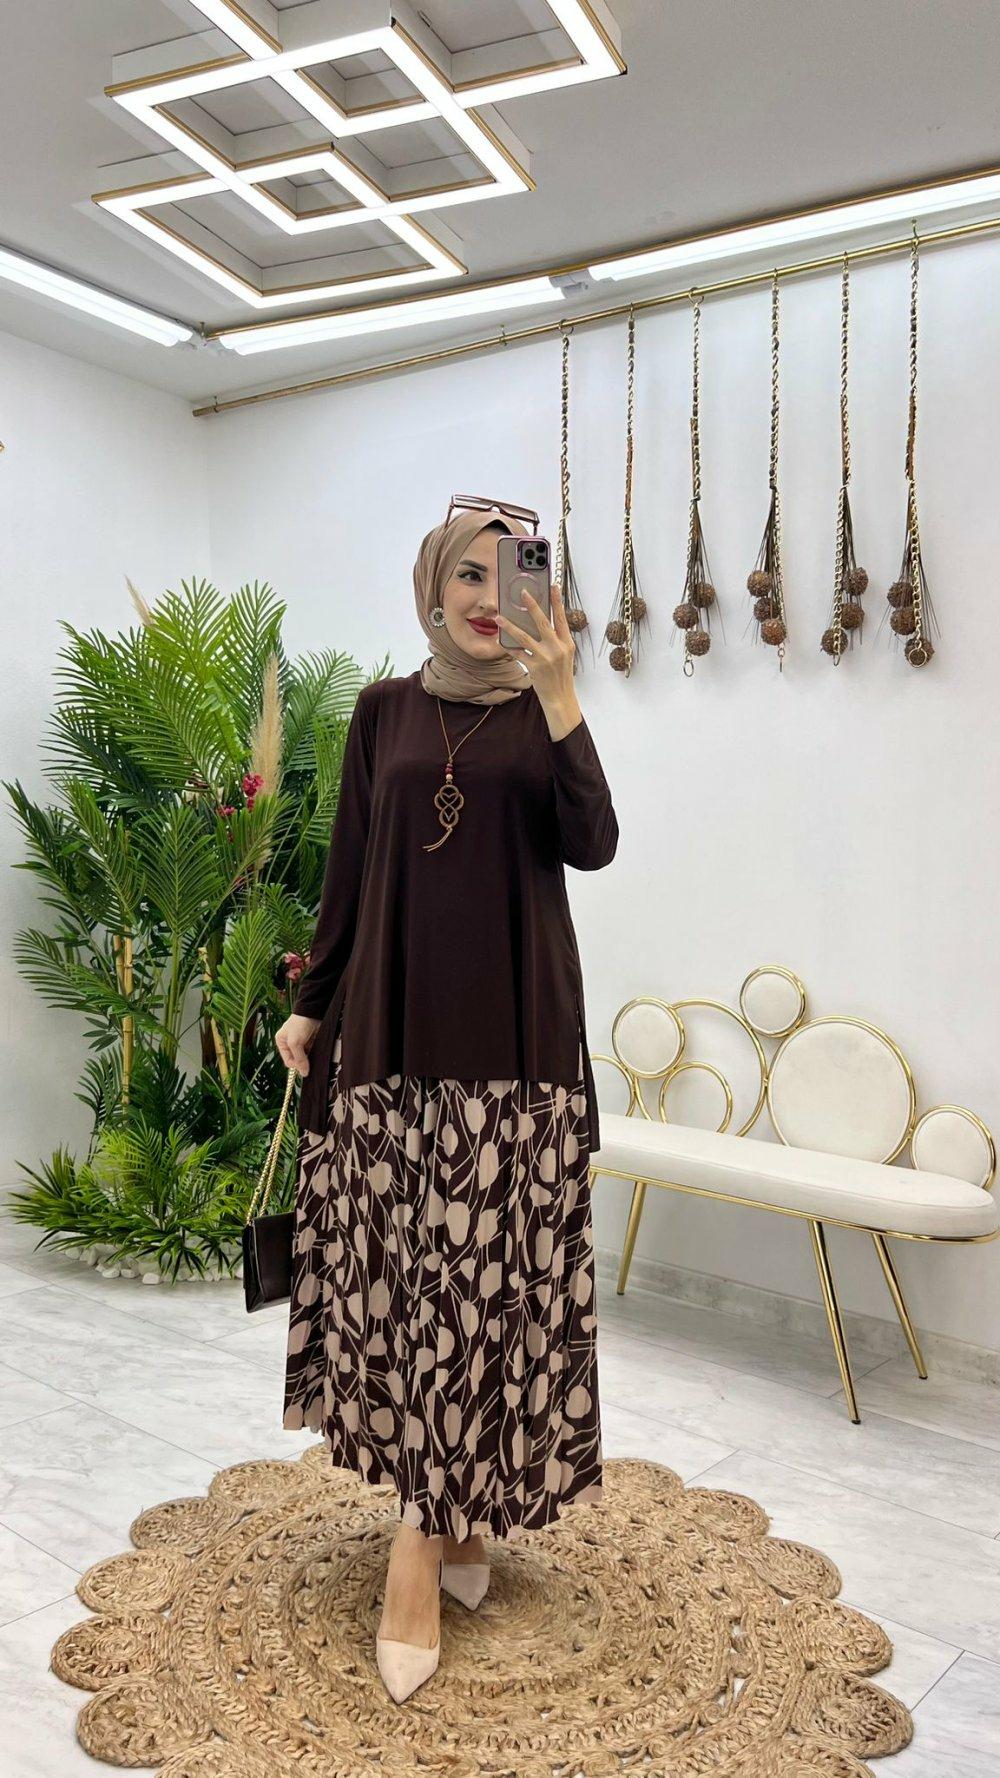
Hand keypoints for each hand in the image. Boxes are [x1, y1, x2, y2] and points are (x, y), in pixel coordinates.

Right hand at [276, 1012, 320, 1075]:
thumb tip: (303, 1073)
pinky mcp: (310, 1041)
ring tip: (313, 1055)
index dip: (296, 1065)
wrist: (313, 1012)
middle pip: (297, 1060)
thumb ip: (299, 1058)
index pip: (288, 1061)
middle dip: (303, 1062)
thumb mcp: (295, 1042)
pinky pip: (312, 1052)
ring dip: (310, 1058)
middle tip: (310, 1063)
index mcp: (282, 1043)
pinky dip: (315, 1053)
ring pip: (306, 1057)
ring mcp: (301, 1043)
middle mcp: (290, 1043)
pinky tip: (317, 1051)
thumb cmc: (299, 1023)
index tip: (304, 1067)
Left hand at [499, 582, 578, 723]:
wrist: (560, 697)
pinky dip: (508, 647)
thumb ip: (556, 639)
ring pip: (524, 636)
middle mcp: (557, 648)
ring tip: (499, 618)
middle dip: (532, 605)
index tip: (553, 585)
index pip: (561, 618)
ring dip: (510, 626)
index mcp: (566, 643)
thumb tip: (541, 622)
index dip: (557, 601)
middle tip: (522, 592)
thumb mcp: (564, 655)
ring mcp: (545, 657)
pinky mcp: (534, 667)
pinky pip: (517, 653)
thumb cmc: (561, 675)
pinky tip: (500, 641)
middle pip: (542, 622)